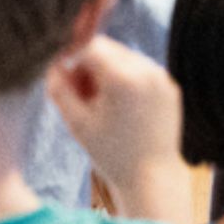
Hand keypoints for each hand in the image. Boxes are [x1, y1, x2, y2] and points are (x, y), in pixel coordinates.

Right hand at [47, 35, 185, 216]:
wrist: (151, 177)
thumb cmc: (111, 154)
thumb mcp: (77, 123)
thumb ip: (60, 89)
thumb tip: (53, 63)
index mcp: (123, 78)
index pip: (90, 46)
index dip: (73, 60)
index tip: (66, 82)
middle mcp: (146, 70)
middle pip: (108, 49)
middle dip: (90, 66)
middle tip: (82, 96)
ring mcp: (161, 77)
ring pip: (124, 58)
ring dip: (108, 72)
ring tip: (101, 105)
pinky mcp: (170, 86)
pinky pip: (142, 71)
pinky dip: (127, 81)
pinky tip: (122, 109)